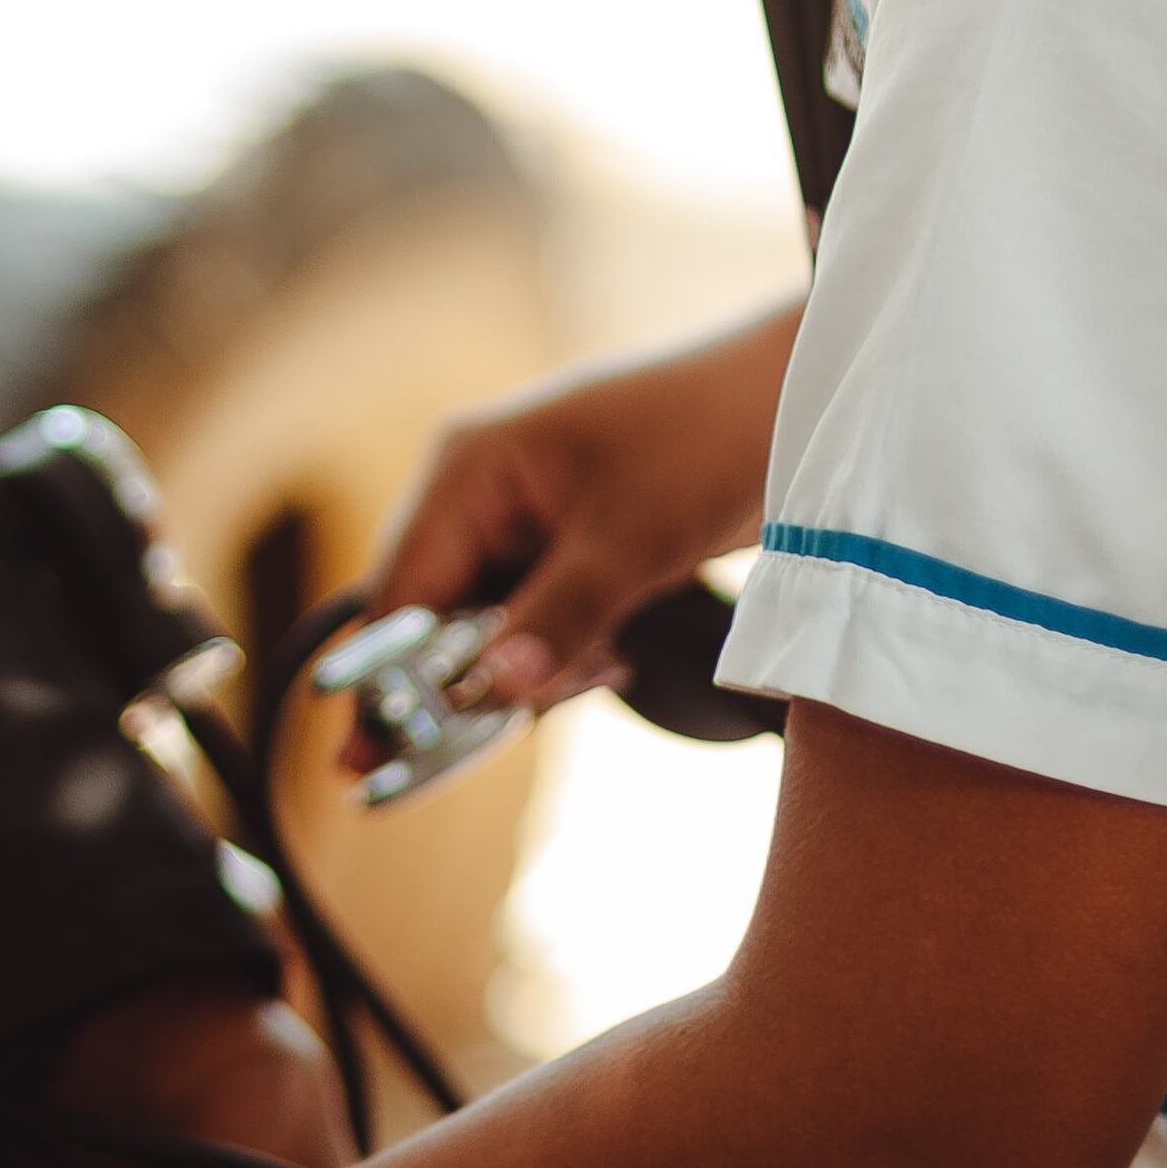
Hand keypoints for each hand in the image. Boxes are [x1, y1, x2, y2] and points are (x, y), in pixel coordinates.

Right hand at [366, 311, 798, 717]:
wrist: (796, 407)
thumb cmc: (708, 441)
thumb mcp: (631, 540)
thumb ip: (558, 617)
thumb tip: (491, 691)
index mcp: (467, 470)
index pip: (398, 593)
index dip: (384, 680)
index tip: (370, 761)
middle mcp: (478, 493)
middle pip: (430, 617)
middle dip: (468, 678)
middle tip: (508, 723)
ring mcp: (520, 519)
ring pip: (484, 627)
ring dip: (528, 665)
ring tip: (606, 660)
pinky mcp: (564, 545)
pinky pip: (529, 619)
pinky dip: (561, 650)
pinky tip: (614, 652)